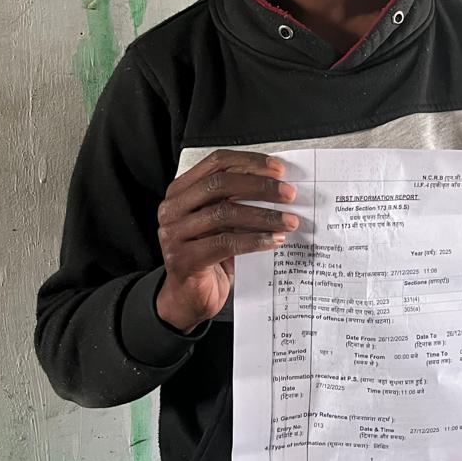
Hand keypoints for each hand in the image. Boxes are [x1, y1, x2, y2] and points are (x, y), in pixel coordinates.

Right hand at [155, 150, 298, 331]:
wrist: (189, 297)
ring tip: (289, 221)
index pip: (216, 162)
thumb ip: (238, 200)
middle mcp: (172, 208)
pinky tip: (275, 240)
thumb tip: (279, 185)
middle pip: (219, 184)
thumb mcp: (222, 222)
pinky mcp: (183, 259)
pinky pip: (225, 244)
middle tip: (289, 194)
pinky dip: (255, 240)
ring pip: (224, 213)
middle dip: (260, 186)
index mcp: (181, 191)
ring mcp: (174, 234)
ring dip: (263, 216)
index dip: (249, 162)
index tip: (279, 169)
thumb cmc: (210, 255)